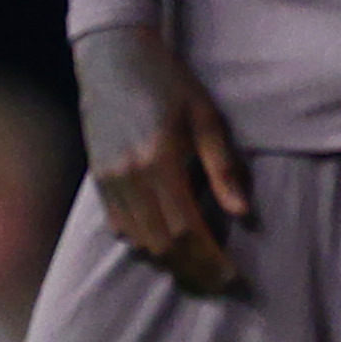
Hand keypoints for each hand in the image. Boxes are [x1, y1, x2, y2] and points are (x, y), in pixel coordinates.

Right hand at [75, 25, 251, 294]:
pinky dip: (144, 241)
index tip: (231, 276)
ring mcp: (108, 181)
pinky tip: (166, 243)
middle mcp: (129, 178)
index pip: (187, 229)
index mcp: (160, 162)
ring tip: (198, 268)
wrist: (114, 58)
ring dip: (169, 260)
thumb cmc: (171, 82)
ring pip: (139, 240)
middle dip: (192, 269)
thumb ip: (224, 168)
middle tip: (219, 282)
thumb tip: (243, 212)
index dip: (209, 259)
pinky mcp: (97, 178)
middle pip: (162, 244)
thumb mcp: (208, 118)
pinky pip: (120, 225)